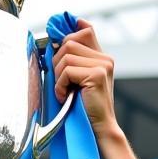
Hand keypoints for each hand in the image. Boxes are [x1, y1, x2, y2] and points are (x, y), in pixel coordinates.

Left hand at [51, 20, 118, 135]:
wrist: (97, 130)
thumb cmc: (84, 109)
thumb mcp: (77, 82)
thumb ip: (72, 63)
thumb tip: (52, 44)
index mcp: (101, 57)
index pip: (85, 29)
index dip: (68, 30)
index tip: (55, 43)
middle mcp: (105, 58)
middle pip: (69, 41)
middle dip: (57, 61)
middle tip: (60, 82)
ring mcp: (103, 65)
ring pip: (66, 55)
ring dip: (58, 76)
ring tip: (64, 91)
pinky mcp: (97, 75)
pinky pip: (67, 70)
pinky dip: (60, 85)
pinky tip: (65, 96)